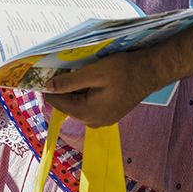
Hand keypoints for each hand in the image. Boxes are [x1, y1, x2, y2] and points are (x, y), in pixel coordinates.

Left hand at [43, 52, 157, 127]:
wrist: (150, 72)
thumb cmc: (124, 70)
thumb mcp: (94, 73)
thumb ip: (69, 82)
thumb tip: (48, 87)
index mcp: (88, 113)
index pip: (57, 102)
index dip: (48, 88)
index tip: (42, 74)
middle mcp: (93, 121)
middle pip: (67, 105)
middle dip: (61, 88)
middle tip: (59, 69)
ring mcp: (102, 120)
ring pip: (77, 104)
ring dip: (73, 90)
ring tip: (74, 72)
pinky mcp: (108, 115)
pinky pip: (88, 105)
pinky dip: (84, 93)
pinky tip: (88, 80)